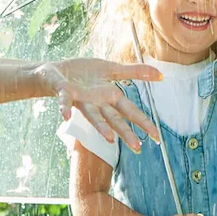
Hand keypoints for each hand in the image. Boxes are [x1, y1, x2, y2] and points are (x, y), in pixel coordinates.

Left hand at [37, 58, 161, 152]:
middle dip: (125, 131)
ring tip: (110, 139)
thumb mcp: (112, 69)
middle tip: (137, 147)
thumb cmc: (84, 73)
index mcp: (109, 95)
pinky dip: (64, 108)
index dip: (143, 122)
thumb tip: (161, 75)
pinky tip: (64, 116)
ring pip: (92, 115)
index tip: (156, 136)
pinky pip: (64, 101)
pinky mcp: (64, 92)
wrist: (55, 71)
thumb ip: (135, 72)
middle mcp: (97, 102)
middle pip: (113, 118)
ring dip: (100, 127)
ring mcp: (80, 99)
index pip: (130, 110)